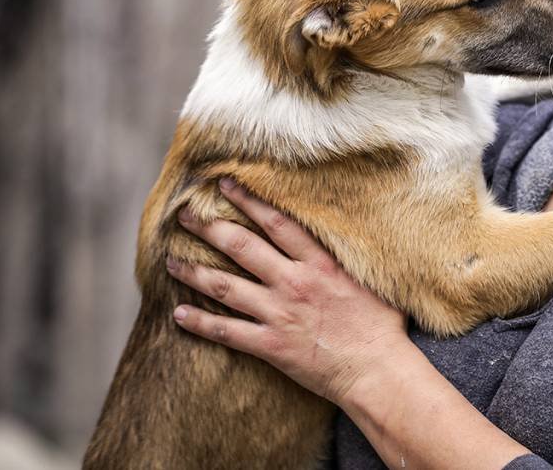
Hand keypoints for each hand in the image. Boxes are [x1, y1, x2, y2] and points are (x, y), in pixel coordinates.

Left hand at [169, 177, 408, 403]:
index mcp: (320, 263)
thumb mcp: (372, 277)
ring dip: (194, 271)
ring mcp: (280, 313)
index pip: (276, 222)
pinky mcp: (271, 345)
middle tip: (184, 213)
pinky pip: (227, 332)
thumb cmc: (382, 325)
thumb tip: (347, 230)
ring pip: (226, 287)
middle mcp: (294, 282)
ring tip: (171, 260)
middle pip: (242, 247)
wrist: (377, 369)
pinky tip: (179, 314)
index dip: (248, 200)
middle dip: (209, 226)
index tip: (226, 184)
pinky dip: (200, 323)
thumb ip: (350, 255)